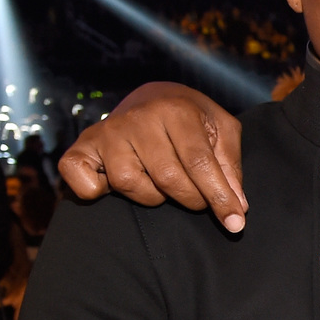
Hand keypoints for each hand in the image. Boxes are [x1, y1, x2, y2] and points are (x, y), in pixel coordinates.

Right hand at [57, 81, 247, 230]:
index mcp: (175, 109)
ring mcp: (106, 132)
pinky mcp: (82, 147)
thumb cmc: (192, 118)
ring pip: (129, 184)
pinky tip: (112, 185)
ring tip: (161, 183)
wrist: (152, 96)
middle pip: (167, 177)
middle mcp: (137, 119)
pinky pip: (82, 181)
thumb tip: (238, 207)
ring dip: (152, 196)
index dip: (219, 197)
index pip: (199, 162)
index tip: (235, 223)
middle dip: (191, 198)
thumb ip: (231, 166)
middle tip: (197, 197)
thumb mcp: (221, 129)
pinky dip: (94, 190)